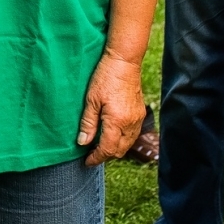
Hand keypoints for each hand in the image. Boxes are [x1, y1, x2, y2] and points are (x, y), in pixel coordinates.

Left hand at [77, 50, 144, 165]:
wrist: (124, 62)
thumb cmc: (105, 77)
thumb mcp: (91, 100)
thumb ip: (88, 123)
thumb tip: (83, 143)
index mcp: (117, 122)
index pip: (107, 149)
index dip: (96, 158)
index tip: (87, 161)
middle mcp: (131, 124)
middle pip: (119, 151)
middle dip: (105, 155)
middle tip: (91, 154)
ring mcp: (138, 119)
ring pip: (128, 144)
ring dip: (115, 148)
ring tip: (100, 145)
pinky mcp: (140, 113)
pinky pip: (132, 135)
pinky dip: (122, 140)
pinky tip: (112, 134)